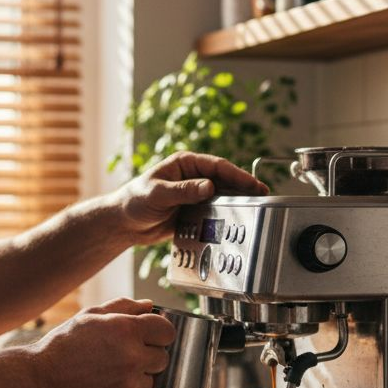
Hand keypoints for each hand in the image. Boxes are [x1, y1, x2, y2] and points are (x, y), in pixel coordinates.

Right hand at [28, 298, 176, 387]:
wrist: (39, 383)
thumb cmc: (62, 346)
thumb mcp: (89, 317)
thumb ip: (123, 307)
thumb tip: (149, 306)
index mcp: (127, 330)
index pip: (167, 331)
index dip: (159, 333)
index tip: (151, 337)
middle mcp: (133, 358)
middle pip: (162, 358)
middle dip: (147, 356)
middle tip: (122, 356)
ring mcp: (129, 384)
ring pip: (149, 381)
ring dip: (135, 378)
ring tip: (106, 374)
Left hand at [113, 151, 268, 245]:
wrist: (124, 224)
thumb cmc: (134, 201)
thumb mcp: (158, 194)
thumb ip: (183, 191)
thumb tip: (209, 186)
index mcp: (185, 164)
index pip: (216, 166)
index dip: (237, 174)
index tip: (253, 183)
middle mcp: (192, 177)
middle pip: (225, 180)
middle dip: (244, 187)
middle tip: (263, 196)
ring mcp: (194, 194)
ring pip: (222, 196)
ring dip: (238, 202)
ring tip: (256, 209)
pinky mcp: (193, 211)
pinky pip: (213, 212)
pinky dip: (225, 216)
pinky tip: (236, 222)